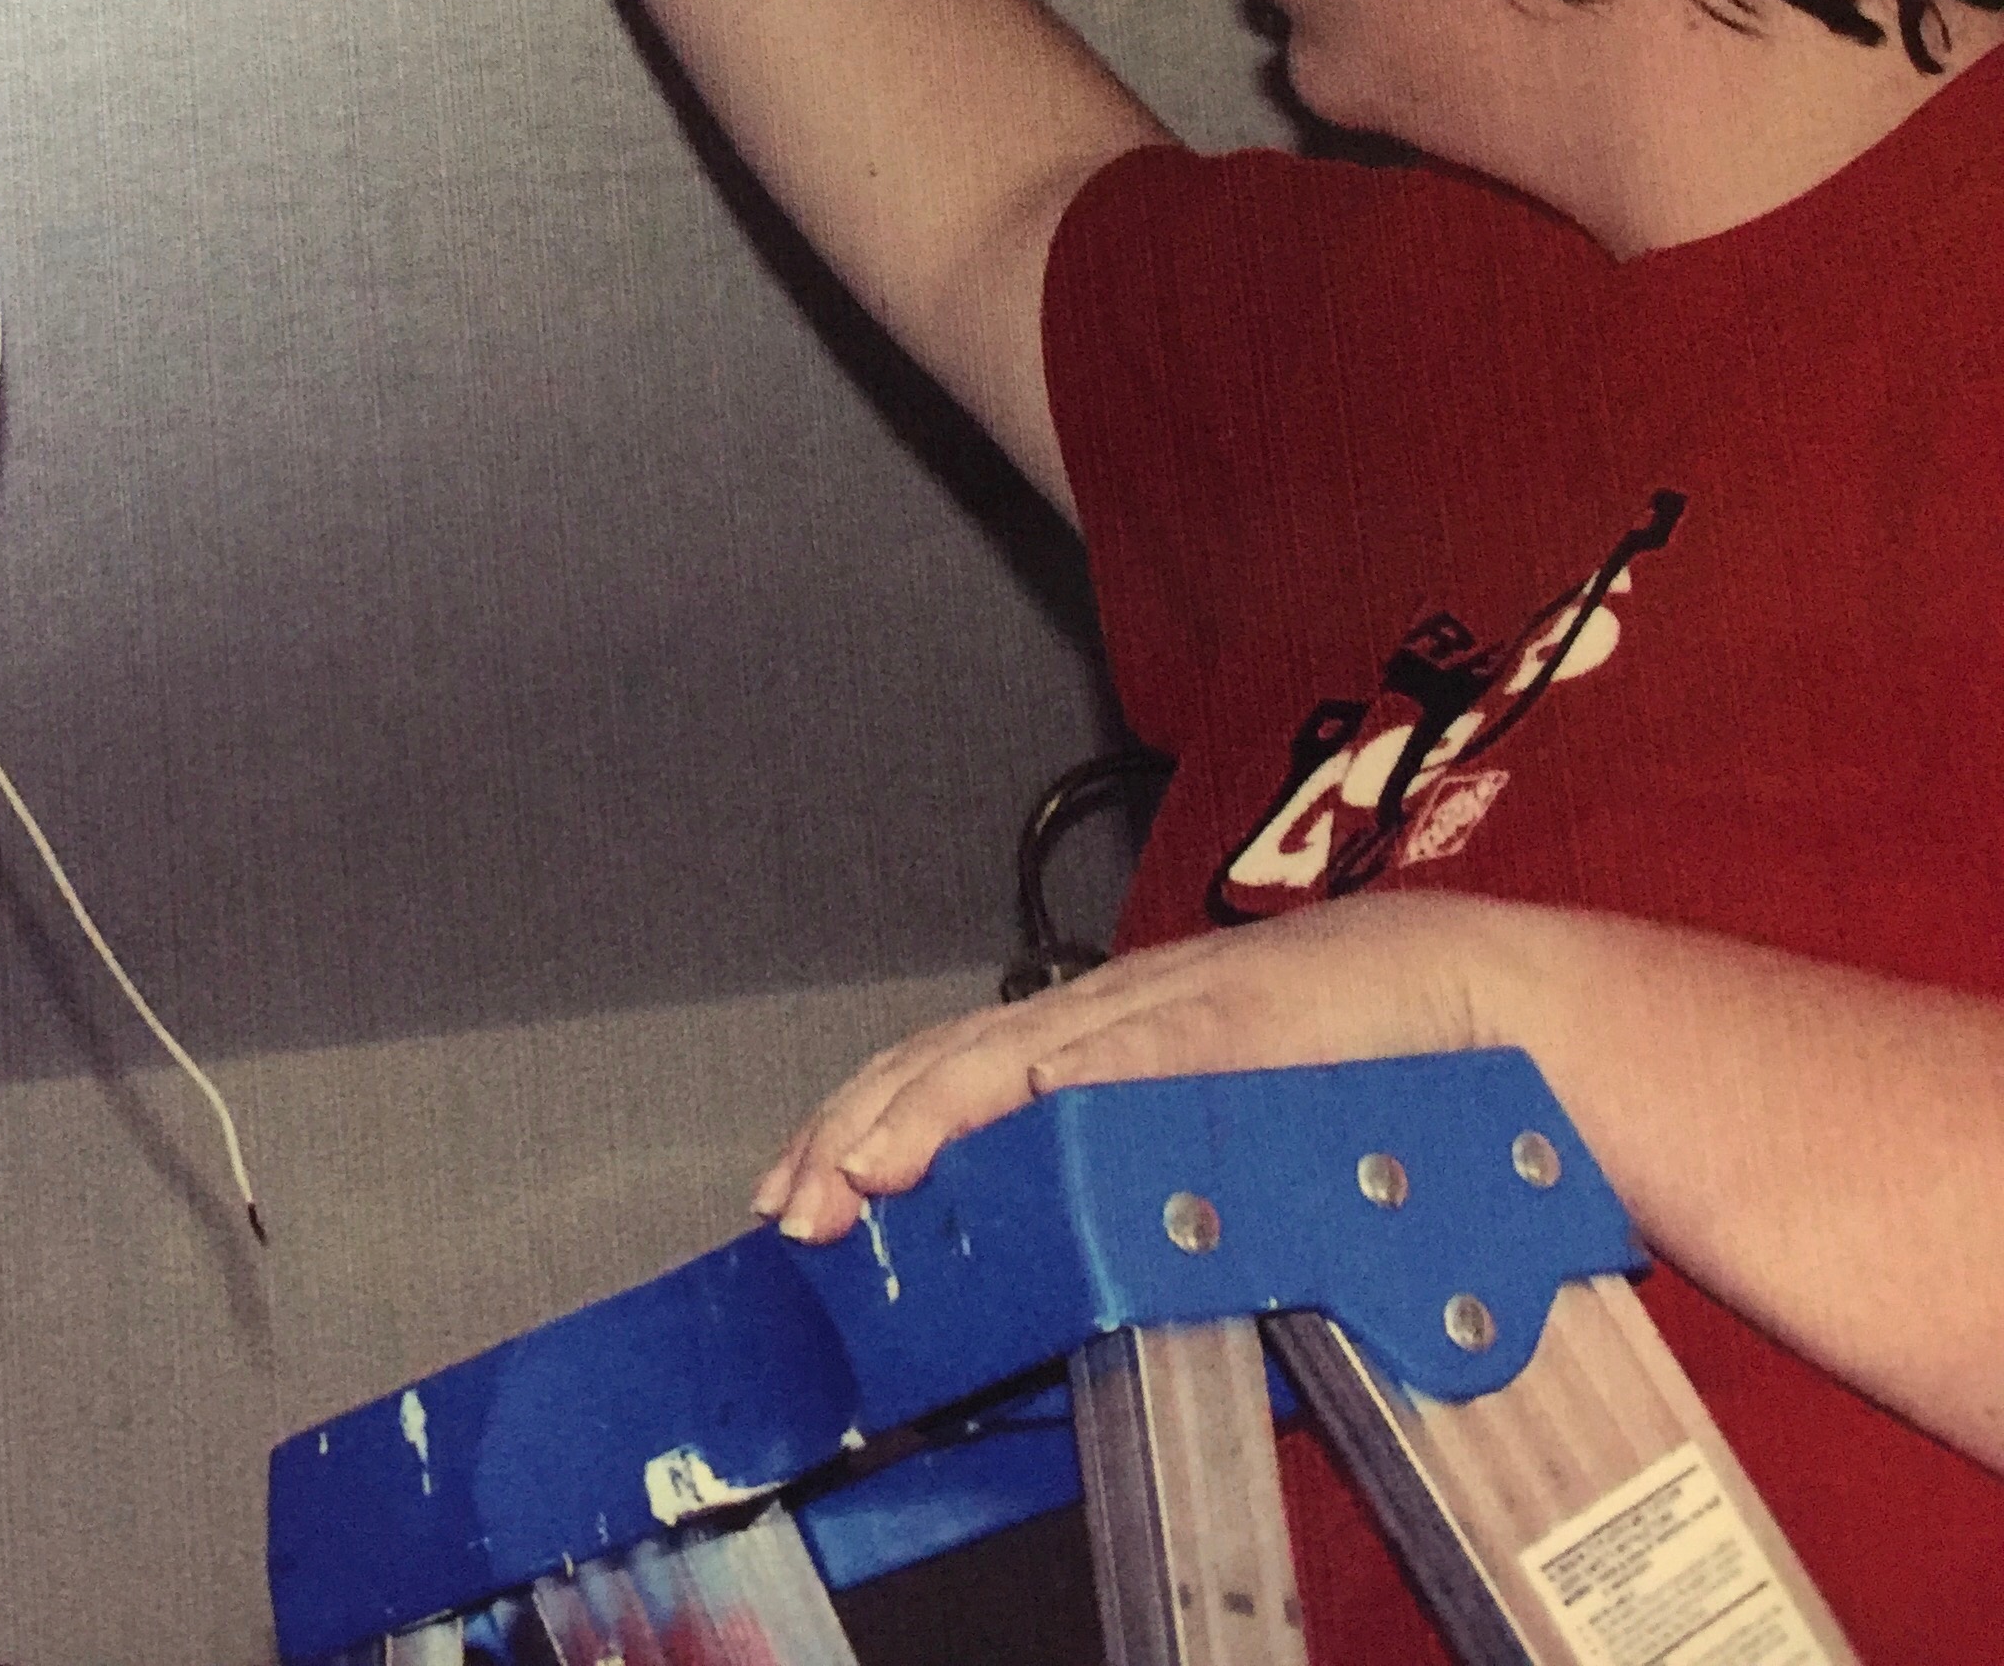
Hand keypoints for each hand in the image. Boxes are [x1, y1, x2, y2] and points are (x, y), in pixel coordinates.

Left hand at [753, 894, 1508, 1243]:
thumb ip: (1152, 1177)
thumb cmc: (1366, 1068)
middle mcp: (1113, 1010)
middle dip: (852, 1132)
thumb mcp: (1227, 1127)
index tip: (801, 1188)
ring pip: (999, 1054)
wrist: (1489, 1002)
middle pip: (942, 1062)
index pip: (948, 1071)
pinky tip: (979, 1122)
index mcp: (1105, 1034)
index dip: (864, 1124)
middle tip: (791, 1204)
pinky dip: (1035, 1088)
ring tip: (852, 1178)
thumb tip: (1084, 1278)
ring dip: (912, 1116)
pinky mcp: (1225, 1024)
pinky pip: (1114, 1055)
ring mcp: (1164, 1010)